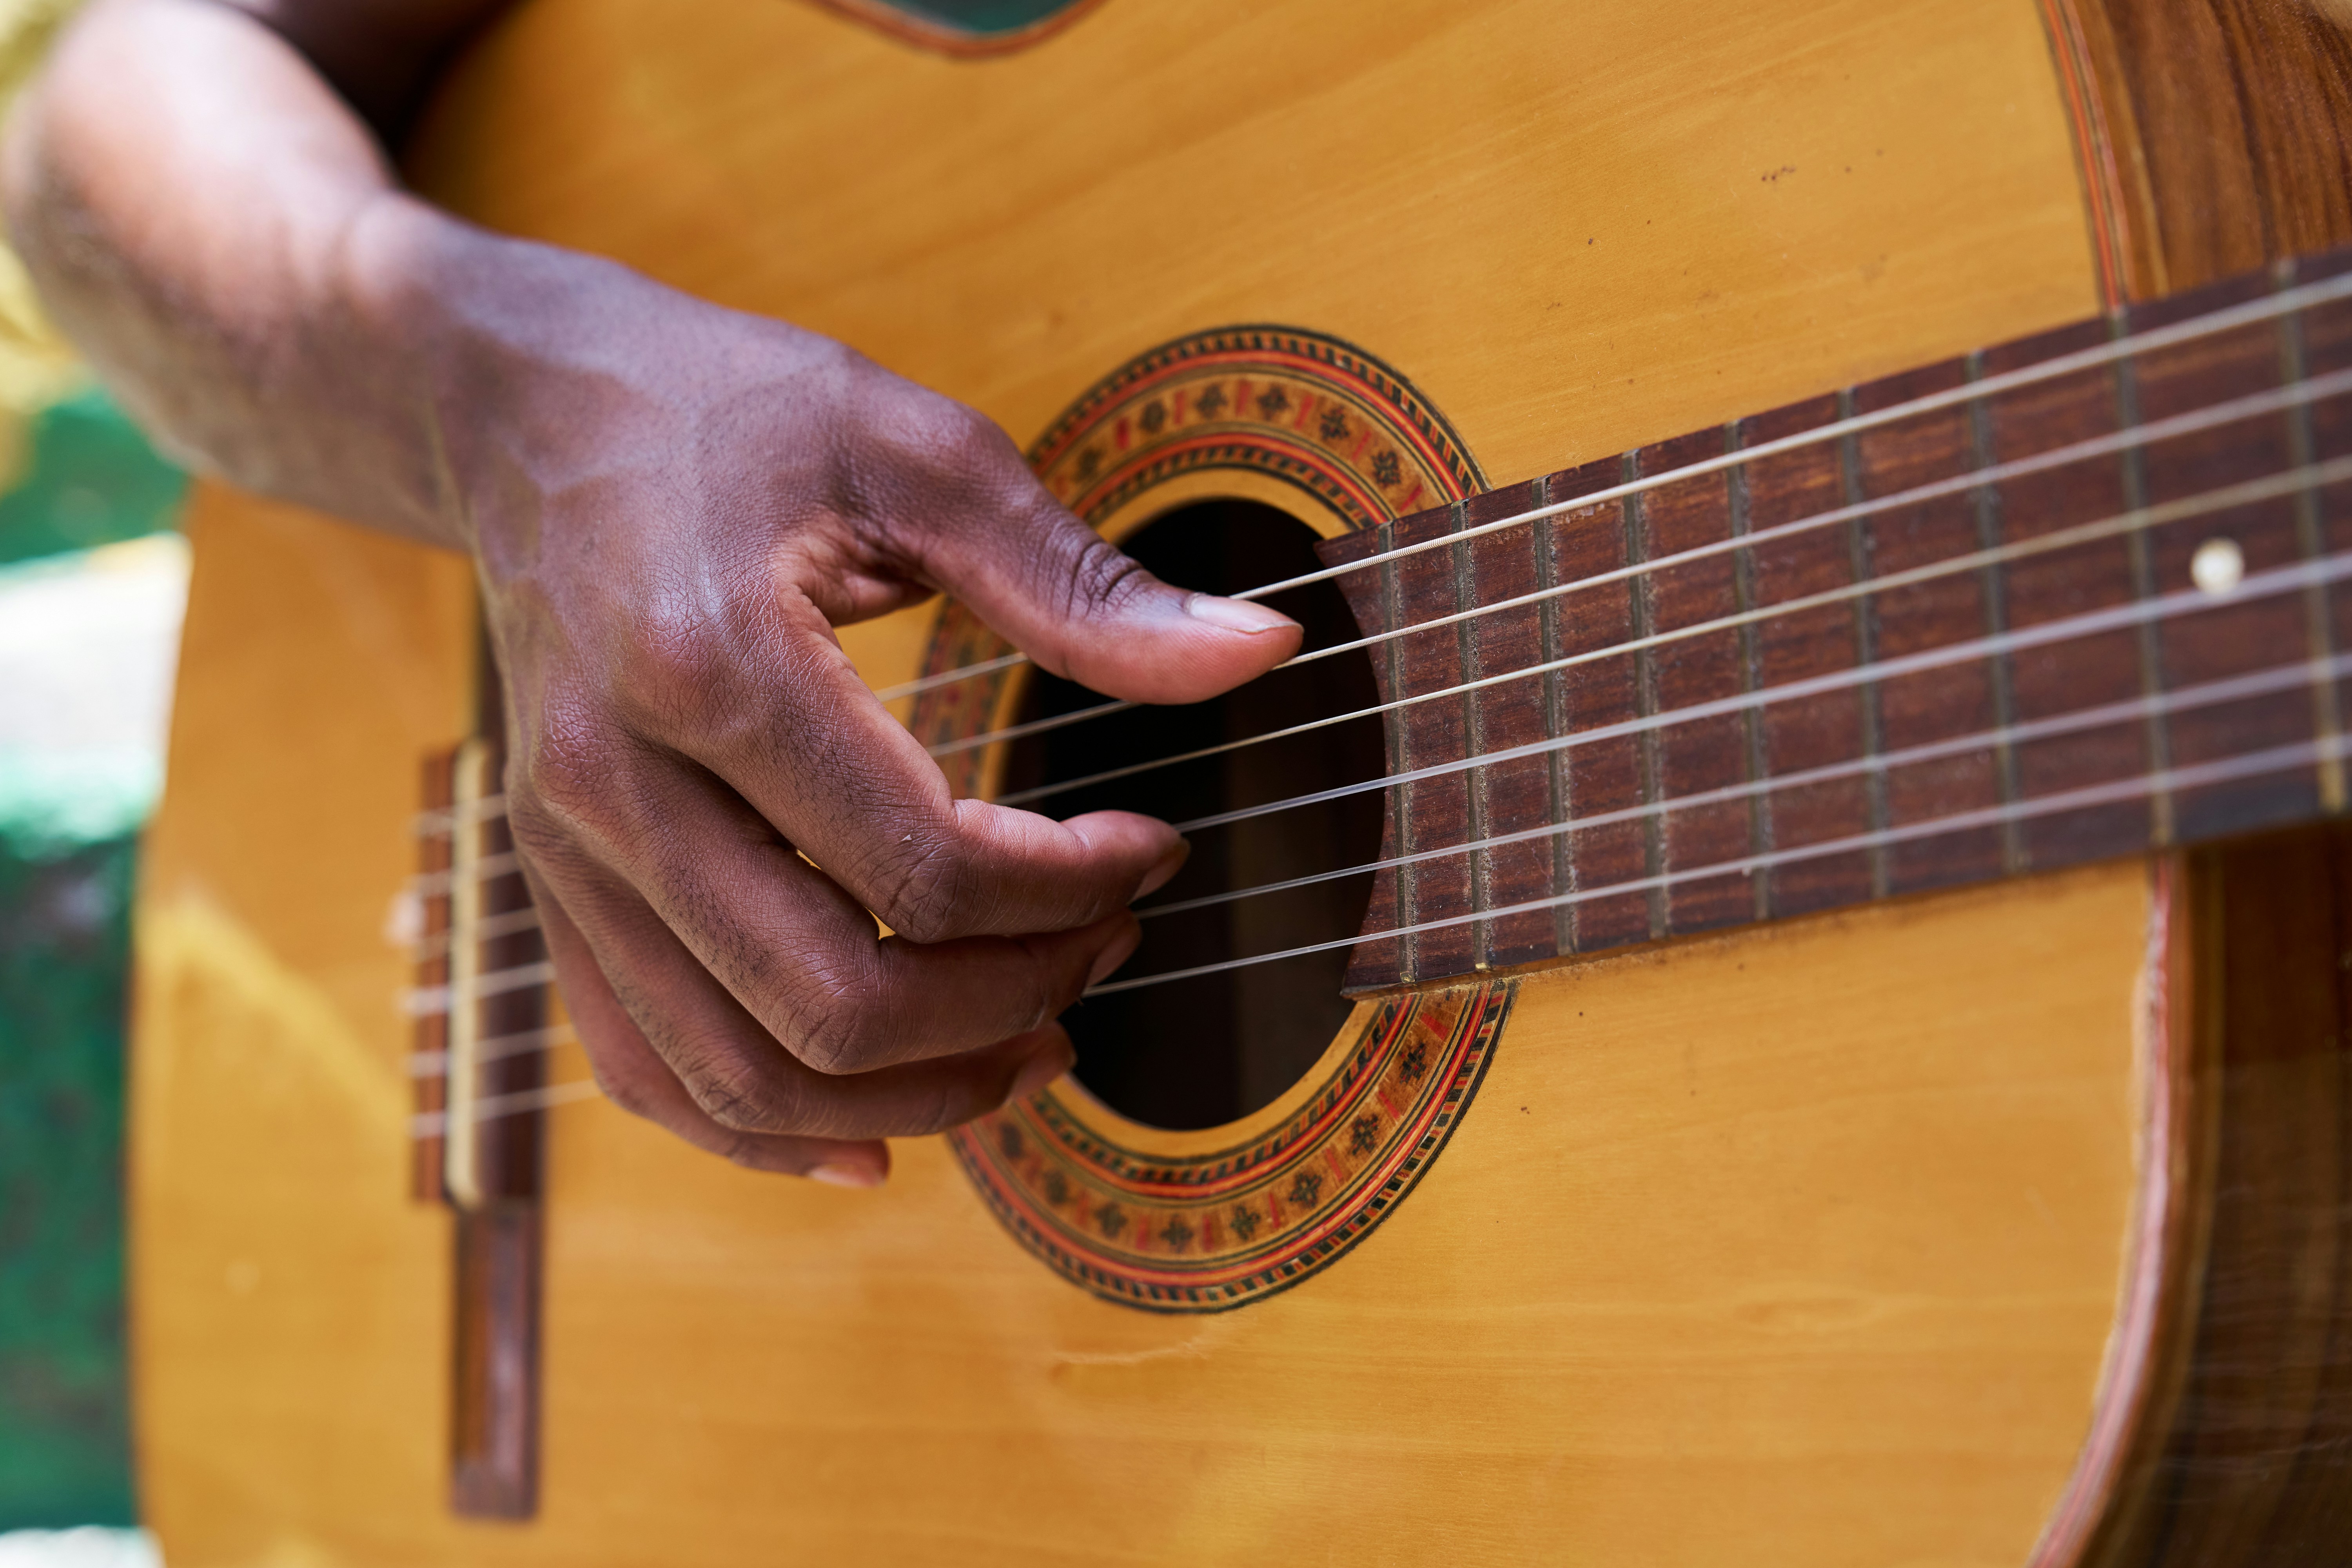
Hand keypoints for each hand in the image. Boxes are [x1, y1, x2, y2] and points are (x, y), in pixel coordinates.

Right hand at [432, 243, 1301, 1183]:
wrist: (525, 413)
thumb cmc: (725, 411)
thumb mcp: (918, 451)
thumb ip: (1082, 581)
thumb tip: (1261, 653)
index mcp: (707, 666)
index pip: (924, 869)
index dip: (1069, 887)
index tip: (1152, 849)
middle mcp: (612, 786)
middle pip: (833, 1004)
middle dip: (1006, 1005)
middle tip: (1108, 947)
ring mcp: (564, 856)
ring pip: (742, 1071)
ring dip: (909, 1096)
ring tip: (1030, 1048)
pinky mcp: (550, 889)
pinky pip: (646, 1068)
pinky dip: (762, 1134)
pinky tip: (871, 1139)